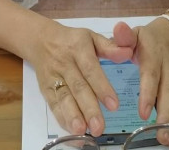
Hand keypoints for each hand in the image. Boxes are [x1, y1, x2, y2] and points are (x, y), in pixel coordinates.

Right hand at [30, 20, 132, 136]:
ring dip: (73, 116)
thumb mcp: (92, 37)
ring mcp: (53, 77)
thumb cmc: (72, 40)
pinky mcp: (45, 88)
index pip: (91, 70)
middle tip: (99, 128)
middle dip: (88, 108)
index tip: (114, 106)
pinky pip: (54, 105)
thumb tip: (127, 53)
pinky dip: (63, 119)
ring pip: (63, 98)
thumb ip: (110, 47)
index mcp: (78, 48)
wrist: (41, 40)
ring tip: (83, 131)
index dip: (102, 88)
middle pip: (77, 88)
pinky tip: (73, 132)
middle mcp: (64, 63)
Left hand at [112, 19, 168, 129]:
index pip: (151, 75)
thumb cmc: (146, 39)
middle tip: (160, 134)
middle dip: (165, 114)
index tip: (142, 113)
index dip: (148, 94)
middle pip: (168, 92)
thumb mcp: (133, 34)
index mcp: (153, 54)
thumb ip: (123, 36)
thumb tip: (118, 29)